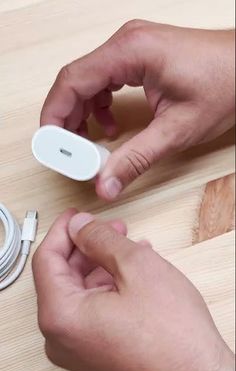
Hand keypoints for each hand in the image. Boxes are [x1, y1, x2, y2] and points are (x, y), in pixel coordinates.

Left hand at [33, 210, 233, 370]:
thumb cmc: (173, 336)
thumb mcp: (137, 267)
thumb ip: (100, 240)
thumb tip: (80, 226)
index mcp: (61, 316)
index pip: (47, 260)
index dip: (63, 231)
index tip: (78, 215)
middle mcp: (61, 337)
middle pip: (64, 276)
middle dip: (88, 247)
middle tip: (110, 228)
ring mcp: (79, 348)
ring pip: (81, 291)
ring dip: (103, 265)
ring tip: (129, 248)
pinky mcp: (97, 352)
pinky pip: (93, 309)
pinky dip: (109, 286)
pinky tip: (132, 272)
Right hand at [41, 21, 234, 199]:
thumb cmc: (225, 85)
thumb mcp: (177, 130)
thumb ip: (136, 158)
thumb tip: (105, 183)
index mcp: (129, 52)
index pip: (72, 81)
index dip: (54, 115)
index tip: (50, 144)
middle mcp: (126, 45)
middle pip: (76, 81)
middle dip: (67, 119)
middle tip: (70, 152)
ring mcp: (132, 49)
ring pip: (88, 81)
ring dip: (83, 114)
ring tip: (90, 144)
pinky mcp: (139, 58)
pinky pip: (105, 80)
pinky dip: (100, 106)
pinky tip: (111, 127)